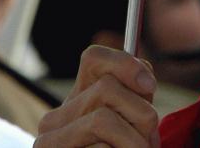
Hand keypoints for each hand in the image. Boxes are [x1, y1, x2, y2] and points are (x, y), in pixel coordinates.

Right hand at [35, 45, 160, 146]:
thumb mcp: (133, 130)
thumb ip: (136, 100)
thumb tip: (145, 78)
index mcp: (77, 105)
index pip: (94, 59)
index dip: (126, 65)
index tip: (149, 87)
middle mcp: (54, 120)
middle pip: (108, 89)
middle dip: (141, 116)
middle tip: (149, 144)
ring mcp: (49, 144)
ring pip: (104, 118)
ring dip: (135, 142)